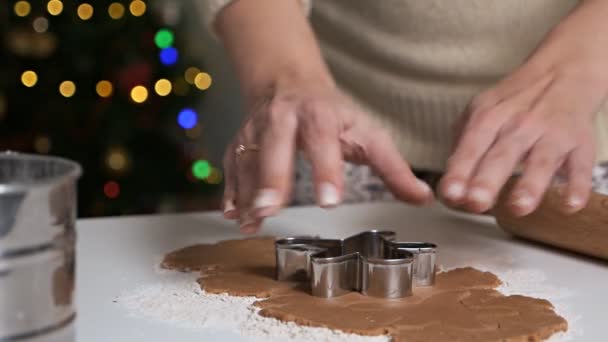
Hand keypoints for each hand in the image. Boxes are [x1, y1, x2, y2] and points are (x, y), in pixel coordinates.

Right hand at [223, 78, 432, 233]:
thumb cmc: (333, 114)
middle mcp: (284, 118)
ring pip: (248, 157)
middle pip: (275, 146)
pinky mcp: (241, 139)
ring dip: (247, 191)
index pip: (323, 141)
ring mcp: (258, 128)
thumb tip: (422, 198)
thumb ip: (393, 168)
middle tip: (270, 210)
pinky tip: (233, 213)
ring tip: (250, 221)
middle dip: (272, 178)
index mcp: (320, 115)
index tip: (330, 200)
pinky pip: (232, 164)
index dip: (326, 170)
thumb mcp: (367, 134)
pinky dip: (231, 189)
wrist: (290, 82)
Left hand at [439, 1, 607, 215]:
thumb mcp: (481, 112)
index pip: (471, 147)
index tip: (451, 194)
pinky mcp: (580, 144)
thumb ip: (463, 145)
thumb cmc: (514, 103)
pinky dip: (577, 185)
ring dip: (530, 185)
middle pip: (502, 155)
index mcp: (489, 118)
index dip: (460, 171)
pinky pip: (580, 166)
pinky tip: (570, 204)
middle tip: (476, 203)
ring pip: (541, 161)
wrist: (563, 73)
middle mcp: (520, 125)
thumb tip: (450, 182)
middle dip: (487, 180)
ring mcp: (552, 134)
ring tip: (519, 208)